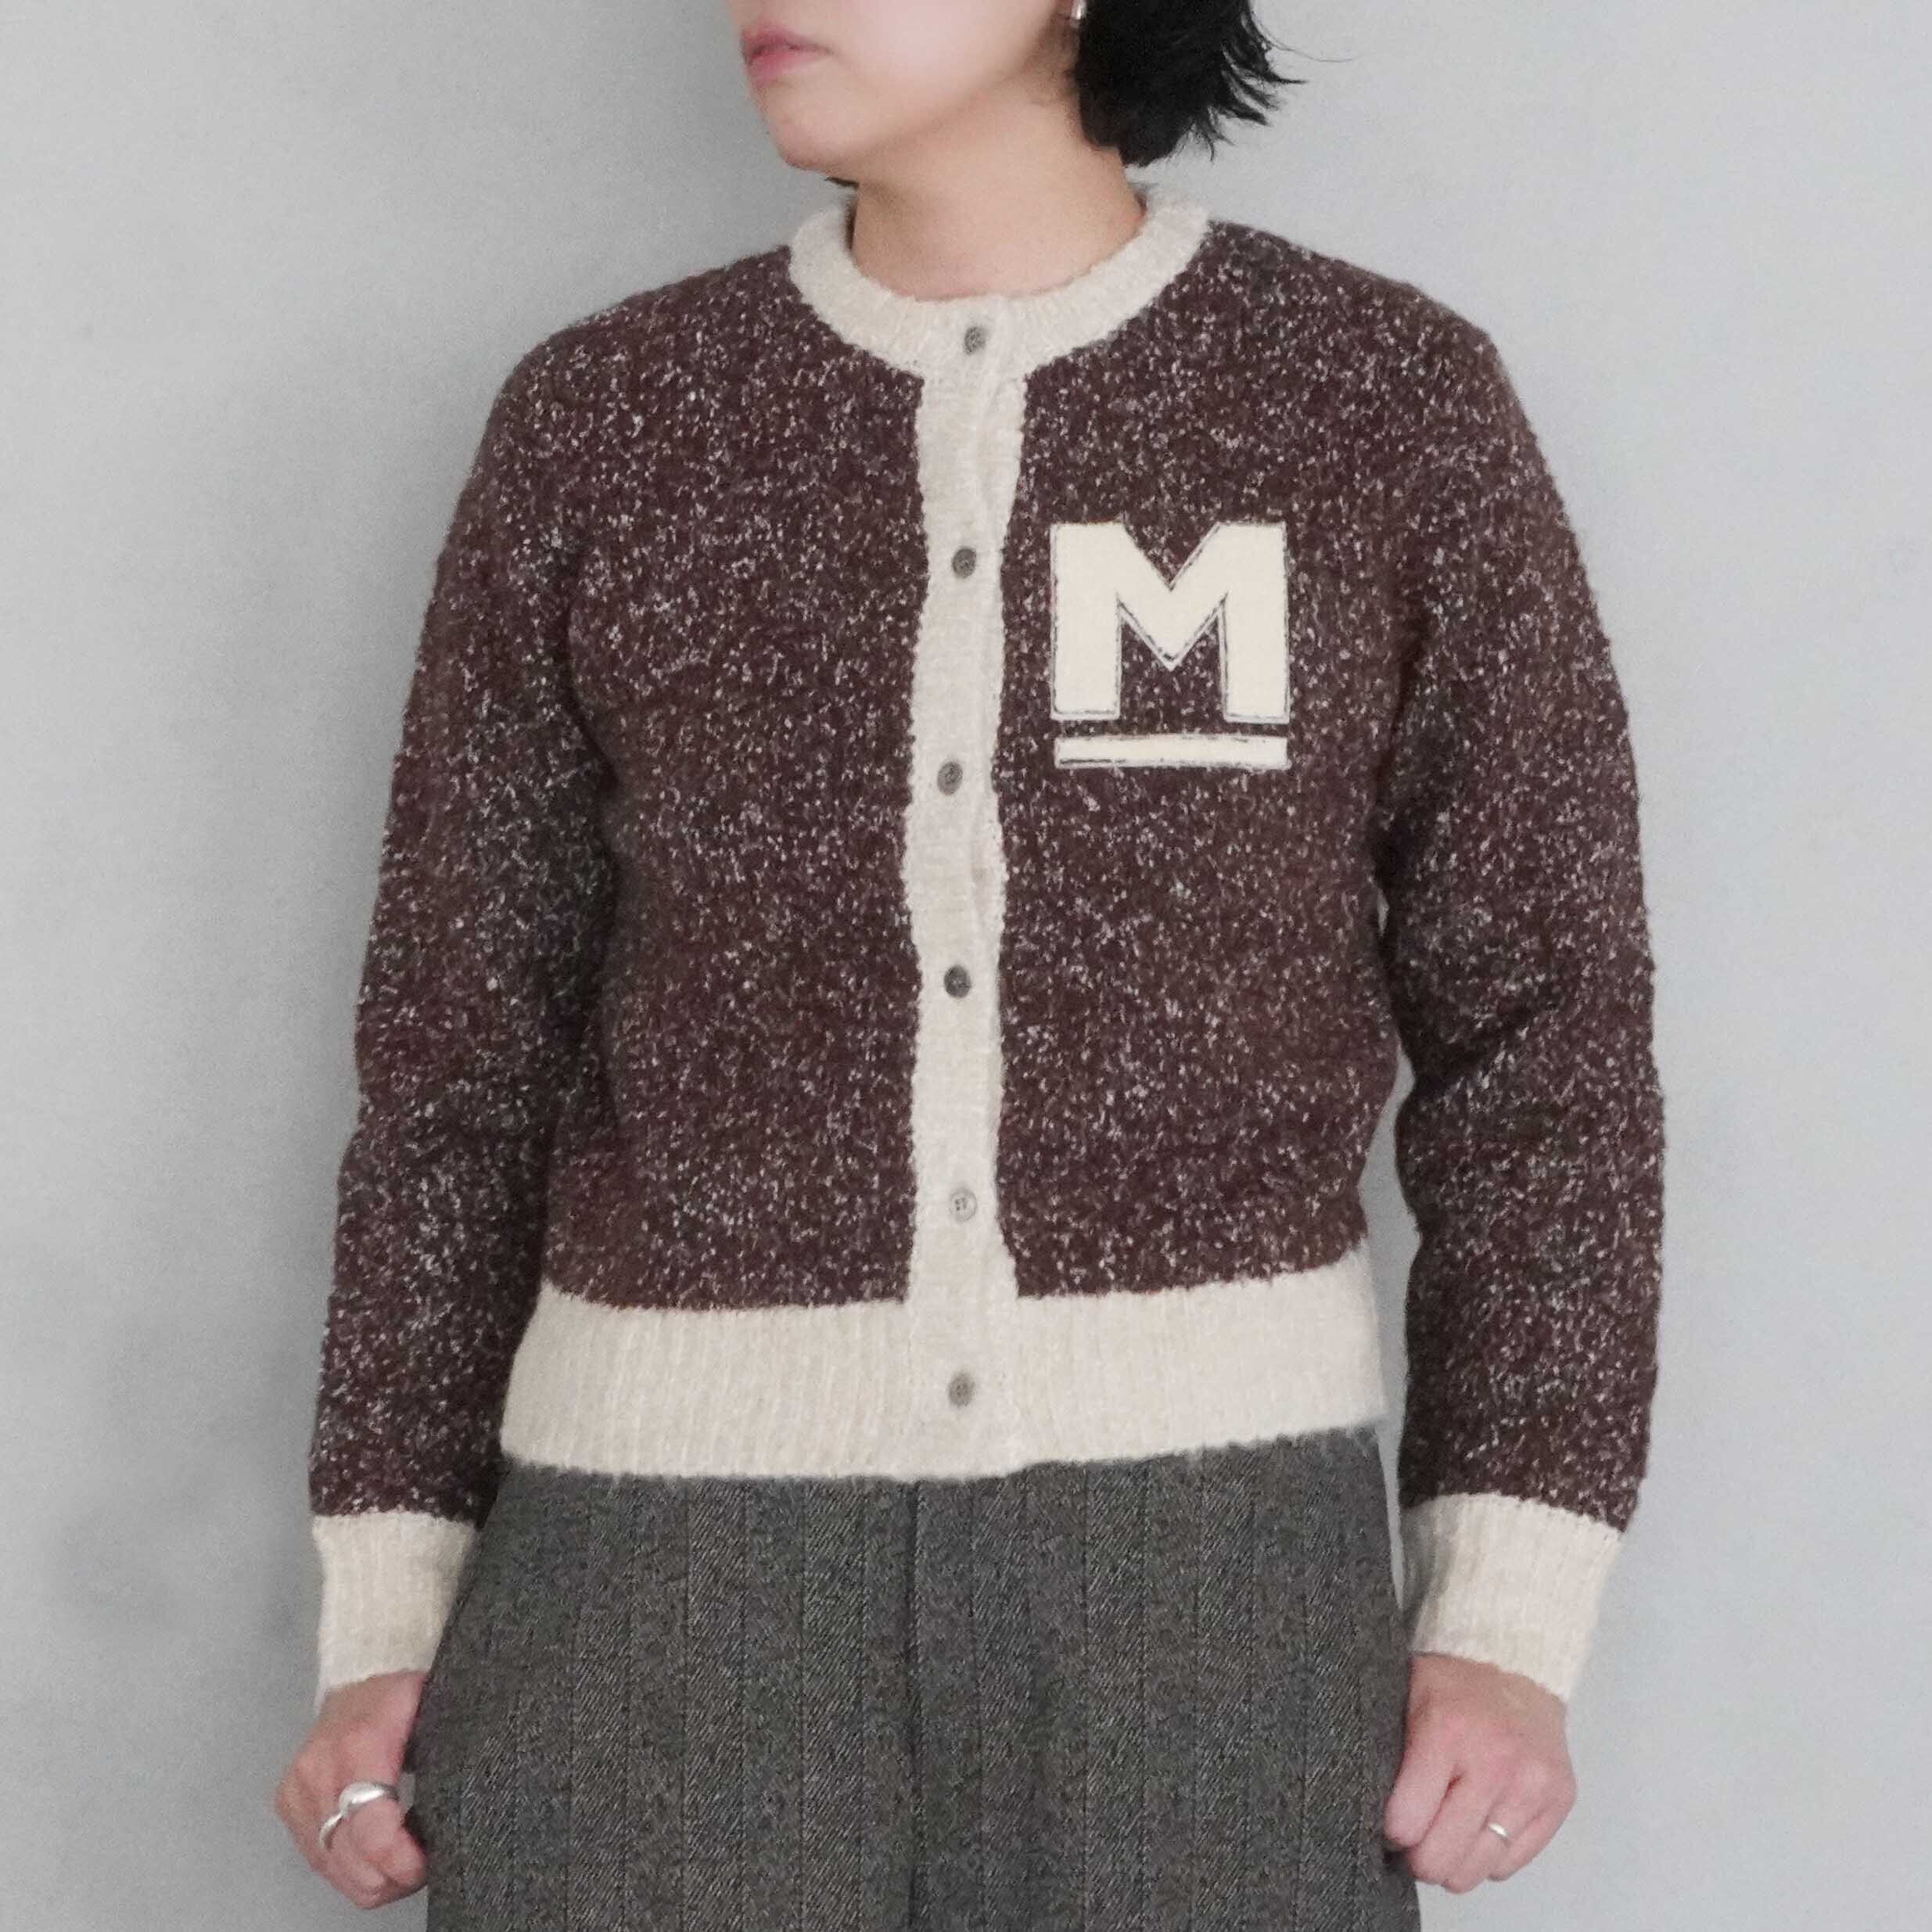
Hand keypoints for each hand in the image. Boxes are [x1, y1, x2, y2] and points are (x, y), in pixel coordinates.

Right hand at [272, 1671, 430, 1907]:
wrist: (362, 1672)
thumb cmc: (406, 1694)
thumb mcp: (436, 1715)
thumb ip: (445, 1762)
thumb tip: (463, 1814)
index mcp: (361, 1746)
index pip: (373, 1831)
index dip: (402, 1862)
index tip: (427, 1863)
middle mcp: (319, 1771)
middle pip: (350, 1861)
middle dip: (391, 1876)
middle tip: (421, 1863)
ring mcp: (298, 1789)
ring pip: (333, 1869)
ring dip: (371, 1877)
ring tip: (402, 1859)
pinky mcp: (287, 1802)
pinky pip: (318, 1858)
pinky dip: (349, 1866)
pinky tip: (376, 1849)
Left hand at [1381, 1651, 1577, 1890]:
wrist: (1516, 1660)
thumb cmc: (1450, 1682)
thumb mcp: (1405, 1700)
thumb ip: (1393, 1757)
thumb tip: (1375, 1817)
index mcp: (1445, 1733)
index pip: (1407, 1823)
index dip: (1392, 1831)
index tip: (1391, 1823)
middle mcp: (1494, 1764)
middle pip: (1442, 1857)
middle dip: (1420, 1858)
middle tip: (1416, 1840)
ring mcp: (1531, 1786)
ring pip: (1479, 1869)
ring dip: (1456, 1863)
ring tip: (1446, 1835)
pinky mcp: (1559, 1801)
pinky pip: (1512, 1863)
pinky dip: (1489, 1856)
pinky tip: (1479, 1826)